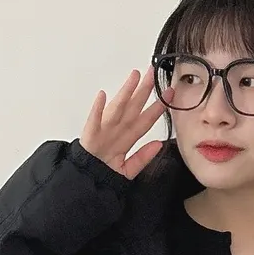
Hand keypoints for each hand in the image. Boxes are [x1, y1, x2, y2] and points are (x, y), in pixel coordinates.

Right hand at [80, 66, 171, 180]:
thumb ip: (143, 157)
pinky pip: (94, 121)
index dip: (158, 107)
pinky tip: (102, 96)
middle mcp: (117, 130)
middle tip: (153, 73)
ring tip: (134, 78)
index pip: (145, 120)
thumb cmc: (103, 173)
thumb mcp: (128, 170)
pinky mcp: (90, 135)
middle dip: (144, 90)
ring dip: (125, 93)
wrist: (84, 181)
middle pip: (133, 108)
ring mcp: (103, 131)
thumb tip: (159, 144)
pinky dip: (97, 109)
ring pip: (117, 109)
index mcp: (127, 138)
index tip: (169, 93)